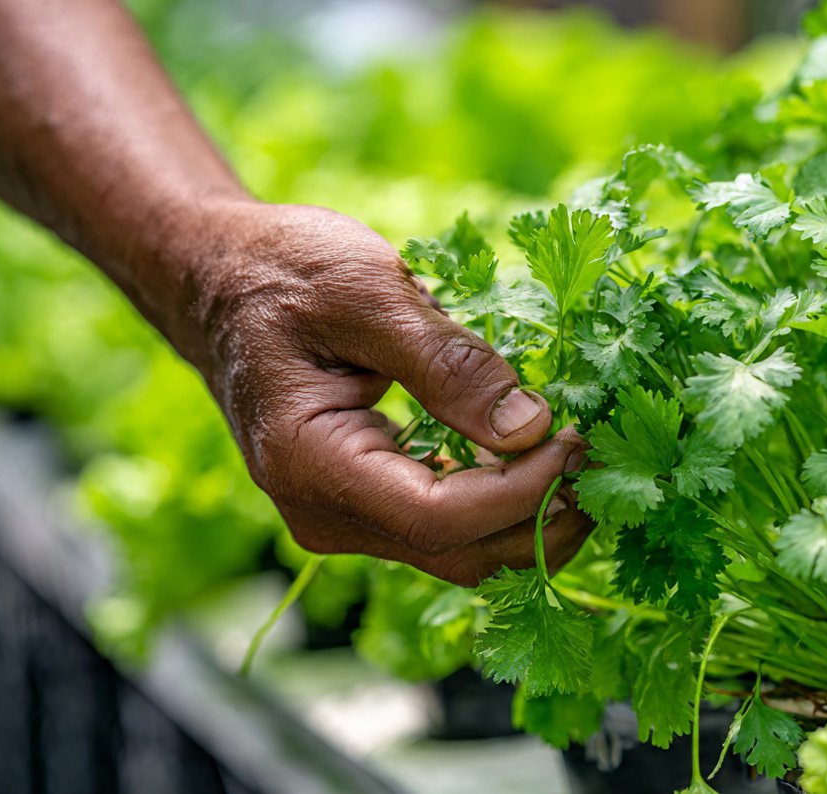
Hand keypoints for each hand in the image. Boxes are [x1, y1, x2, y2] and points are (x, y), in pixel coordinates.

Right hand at [171, 201, 590, 585]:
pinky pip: (452, 526)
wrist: (220, 281)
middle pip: (461, 554)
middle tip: (605, 454)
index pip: (442, 518)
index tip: (578, 438)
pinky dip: (507, 502)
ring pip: (463, 552)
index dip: (523, 492)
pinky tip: (548, 459)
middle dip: (544, 517)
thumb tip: (530, 426)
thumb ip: (447, 362)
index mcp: (311, 466)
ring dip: (534, 516)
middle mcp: (324, 514)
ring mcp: (346, 518)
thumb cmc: (284, 272)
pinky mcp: (371, 503)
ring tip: (589, 457)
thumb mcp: (368, 291)